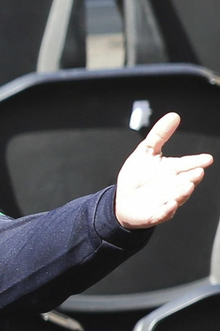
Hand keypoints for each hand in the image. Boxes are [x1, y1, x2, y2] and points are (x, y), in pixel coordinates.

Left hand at [115, 112, 211, 228]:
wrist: (123, 201)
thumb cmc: (138, 176)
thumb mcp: (145, 152)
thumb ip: (159, 135)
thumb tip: (174, 115)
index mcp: (172, 170)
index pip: (187, 164)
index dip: (197, 161)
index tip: (207, 159)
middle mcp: (173, 185)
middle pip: (185, 181)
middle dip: (192, 177)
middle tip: (197, 172)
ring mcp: (165, 200)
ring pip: (177, 196)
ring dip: (182, 192)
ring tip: (188, 186)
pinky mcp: (154, 214)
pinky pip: (162, 213)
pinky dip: (167, 210)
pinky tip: (170, 205)